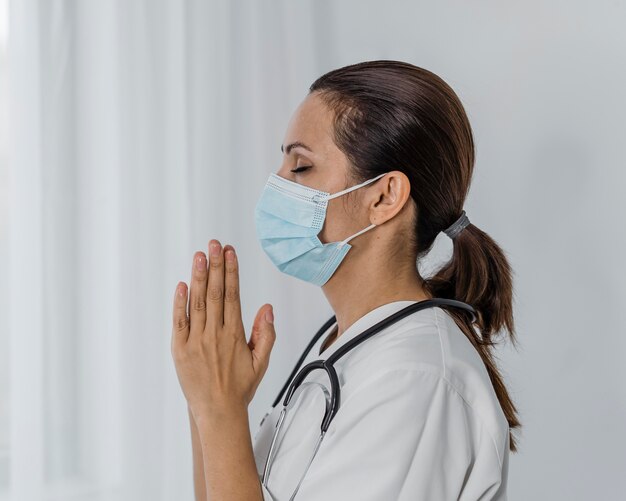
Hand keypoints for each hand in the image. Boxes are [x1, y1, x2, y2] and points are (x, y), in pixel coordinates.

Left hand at [171, 239, 275, 420]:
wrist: (217, 412)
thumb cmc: (240, 387)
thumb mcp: (261, 362)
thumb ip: (266, 334)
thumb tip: (267, 307)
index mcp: (234, 335)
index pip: (233, 295)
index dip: (231, 272)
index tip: (230, 253)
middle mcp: (215, 334)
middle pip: (215, 293)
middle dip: (215, 266)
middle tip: (214, 244)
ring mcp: (195, 341)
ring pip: (198, 302)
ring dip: (199, 277)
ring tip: (199, 255)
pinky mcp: (179, 349)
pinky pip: (179, 321)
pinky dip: (180, 302)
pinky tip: (182, 284)